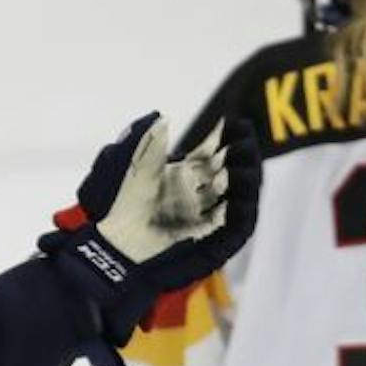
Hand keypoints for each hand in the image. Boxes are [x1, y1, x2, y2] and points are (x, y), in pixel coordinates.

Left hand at [38, 114, 261, 365]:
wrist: (117, 249)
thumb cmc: (121, 209)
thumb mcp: (131, 169)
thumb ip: (145, 142)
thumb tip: (160, 117)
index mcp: (185, 177)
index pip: (214, 154)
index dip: (226, 138)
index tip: (232, 122)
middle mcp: (201, 196)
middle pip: (232, 172)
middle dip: (242, 155)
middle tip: (243, 141)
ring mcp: (210, 219)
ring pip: (240, 197)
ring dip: (248, 179)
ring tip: (246, 162)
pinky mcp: (216, 243)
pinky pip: (240, 227)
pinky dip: (246, 210)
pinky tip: (244, 193)